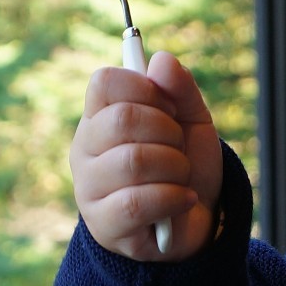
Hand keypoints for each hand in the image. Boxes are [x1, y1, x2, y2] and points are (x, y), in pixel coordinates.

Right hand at [72, 51, 223, 260]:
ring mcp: (89, 189)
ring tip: (182, 177)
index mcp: (99, 116)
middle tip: (179, 147)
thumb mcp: (192, 120)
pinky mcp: (103, 225)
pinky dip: (173, 197)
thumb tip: (161, 60)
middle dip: (169, 132)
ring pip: (132, 161)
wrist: (200, 220)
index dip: (145, 87)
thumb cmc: (187, 164)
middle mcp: (85, 149)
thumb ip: (181, 88)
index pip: (104, 82)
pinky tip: (184, 199)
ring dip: (175, 167)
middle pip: (122, 120)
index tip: (169, 106)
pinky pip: (136, 202)